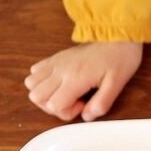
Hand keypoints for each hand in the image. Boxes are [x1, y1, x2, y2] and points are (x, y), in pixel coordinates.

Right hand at [24, 42, 142, 121]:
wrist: (116, 34)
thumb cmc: (119, 58)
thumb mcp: (117, 84)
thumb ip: (102, 103)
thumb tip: (87, 116)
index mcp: (76, 77)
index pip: (53, 105)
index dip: (66, 112)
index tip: (83, 104)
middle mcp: (61, 69)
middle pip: (36, 96)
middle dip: (52, 106)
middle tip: (72, 101)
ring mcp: (56, 62)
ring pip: (31, 84)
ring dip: (44, 95)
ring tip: (64, 93)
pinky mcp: (55, 58)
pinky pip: (35, 71)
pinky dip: (41, 82)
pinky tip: (60, 83)